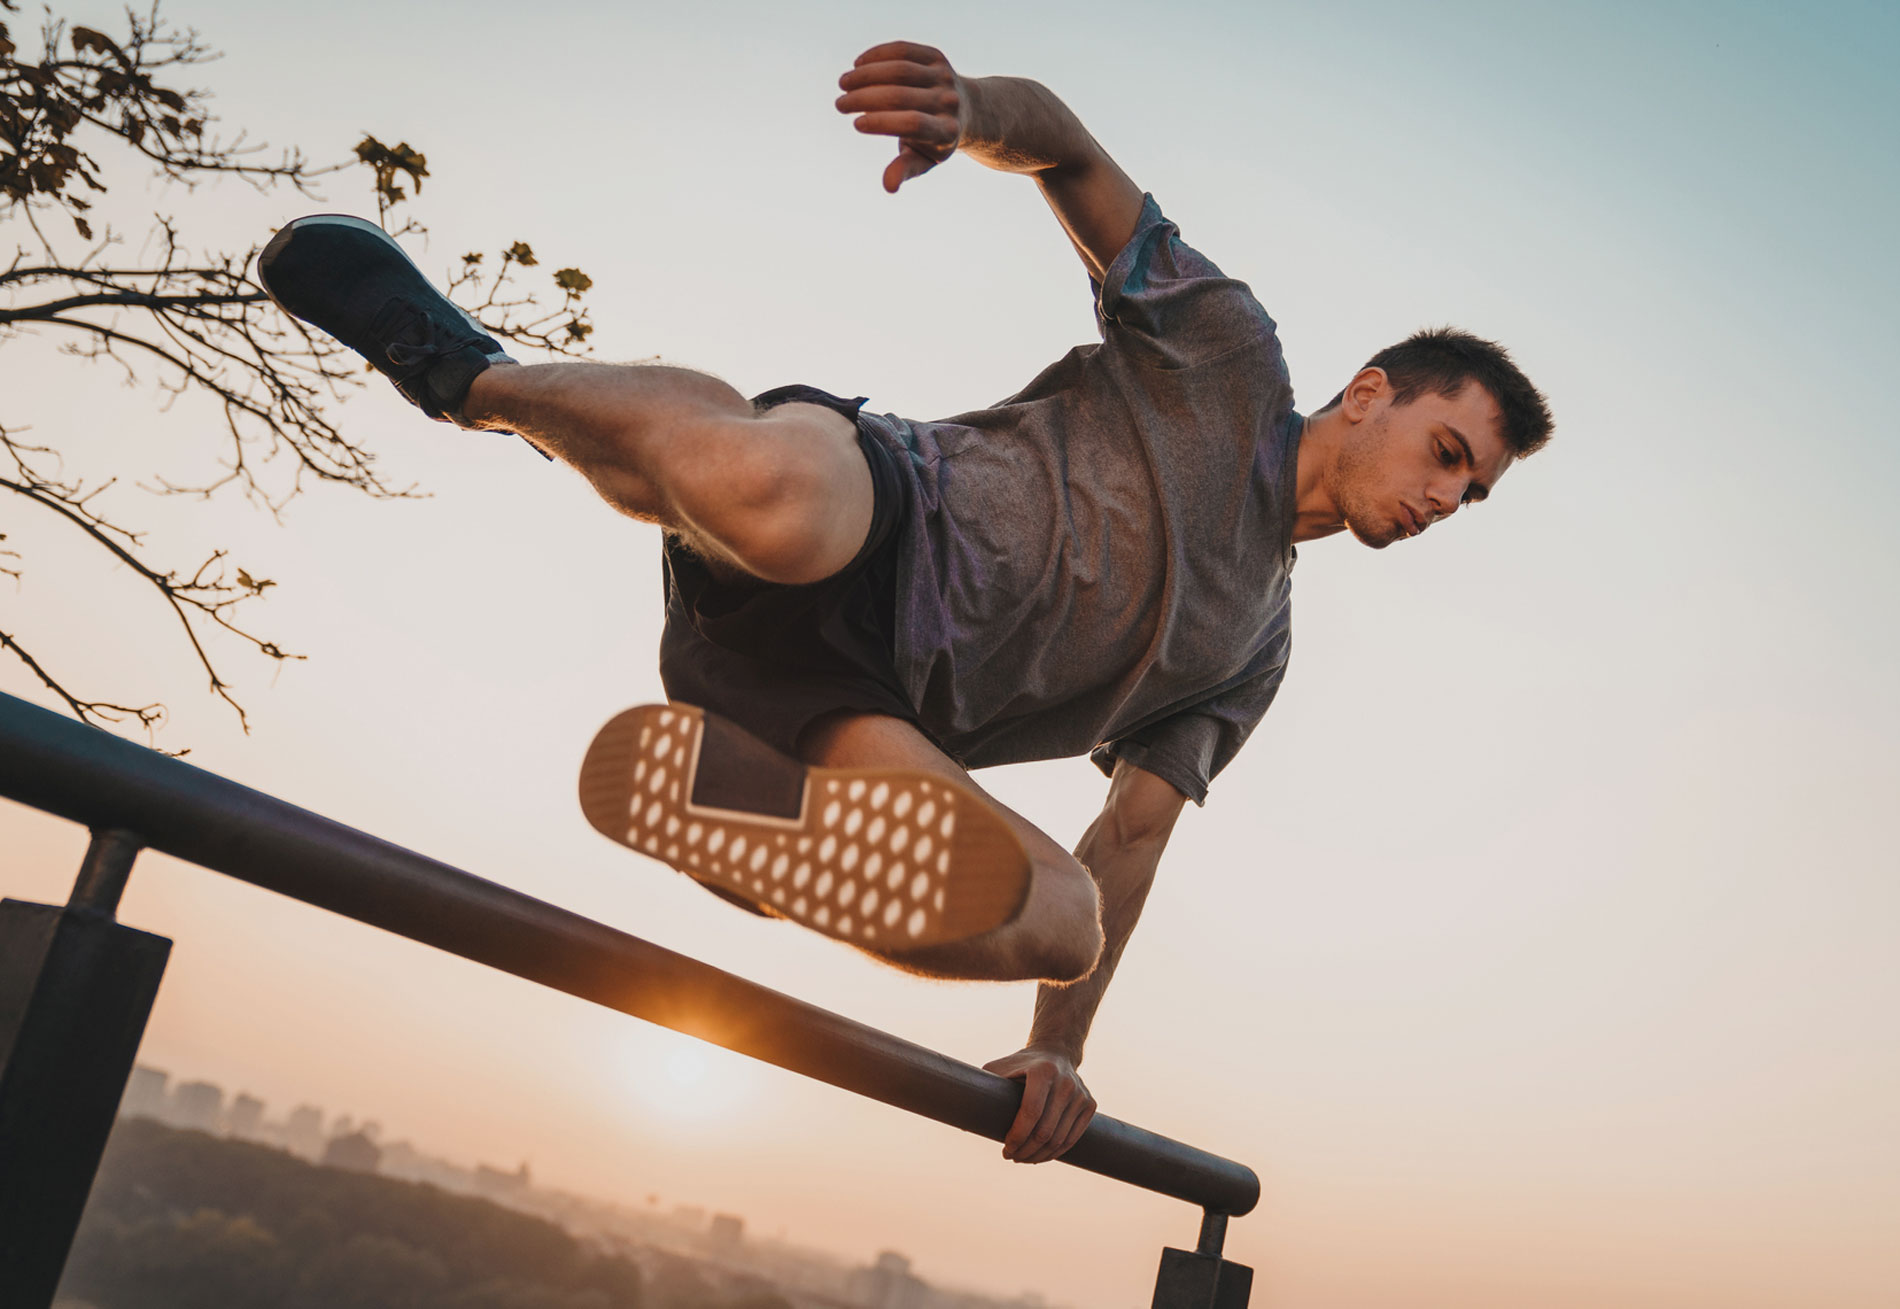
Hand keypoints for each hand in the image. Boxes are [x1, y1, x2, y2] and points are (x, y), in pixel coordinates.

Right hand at [836, 41, 967, 192]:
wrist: (965, 110)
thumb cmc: (934, 140)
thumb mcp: (922, 159)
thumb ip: (905, 170)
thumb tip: (888, 187)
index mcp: (946, 131)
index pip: (912, 124)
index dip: (882, 123)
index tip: (856, 124)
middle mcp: (949, 102)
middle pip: (901, 95)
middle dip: (865, 98)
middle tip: (841, 104)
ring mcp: (944, 76)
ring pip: (899, 69)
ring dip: (866, 74)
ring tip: (844, 83)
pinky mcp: (936, 57)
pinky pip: (903, 50)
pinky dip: (877, 55)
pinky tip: (858, 65)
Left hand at [983, 1047, 1096, 1163]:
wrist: (1056, 1052)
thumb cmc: (1019, 1064)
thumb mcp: (998, 1069)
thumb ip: (979, 1089)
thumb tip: (959, 1120)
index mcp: (1043, 1072)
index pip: (1030, 1113)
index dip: (1017, 1137)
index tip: (1004, 1149)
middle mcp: (1065, 1082)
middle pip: (1045, 1131)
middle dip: (1026, 1151)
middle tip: (1011, 1157)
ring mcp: (1080, 1094)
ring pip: (1060, 1139)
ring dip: (1039, 1156)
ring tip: (1023, 1159)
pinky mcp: (1089, 1104)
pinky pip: (1073, 1138)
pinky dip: (1056, 1152)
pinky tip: (1040, 1156)